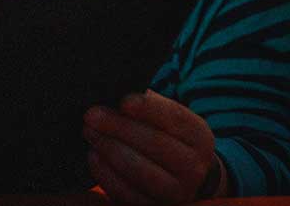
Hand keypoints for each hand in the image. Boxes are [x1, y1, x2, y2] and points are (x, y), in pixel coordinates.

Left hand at [84, 90, 224, 203]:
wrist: (183, 176)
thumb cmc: (168, 138)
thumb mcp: (169, 120)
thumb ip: (149, 107)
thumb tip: (119, 98)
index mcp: (198, 136)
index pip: (174, 118)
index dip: (148, 108)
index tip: (124, 102)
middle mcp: (193, 165)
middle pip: (155, 143)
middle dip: (119, 127)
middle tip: (92, 116)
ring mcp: (176, 190)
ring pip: (139, 169)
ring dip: (109, 148)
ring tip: (90, 132)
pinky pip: (126, 192)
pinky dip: (105, 173)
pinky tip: (94, 155)